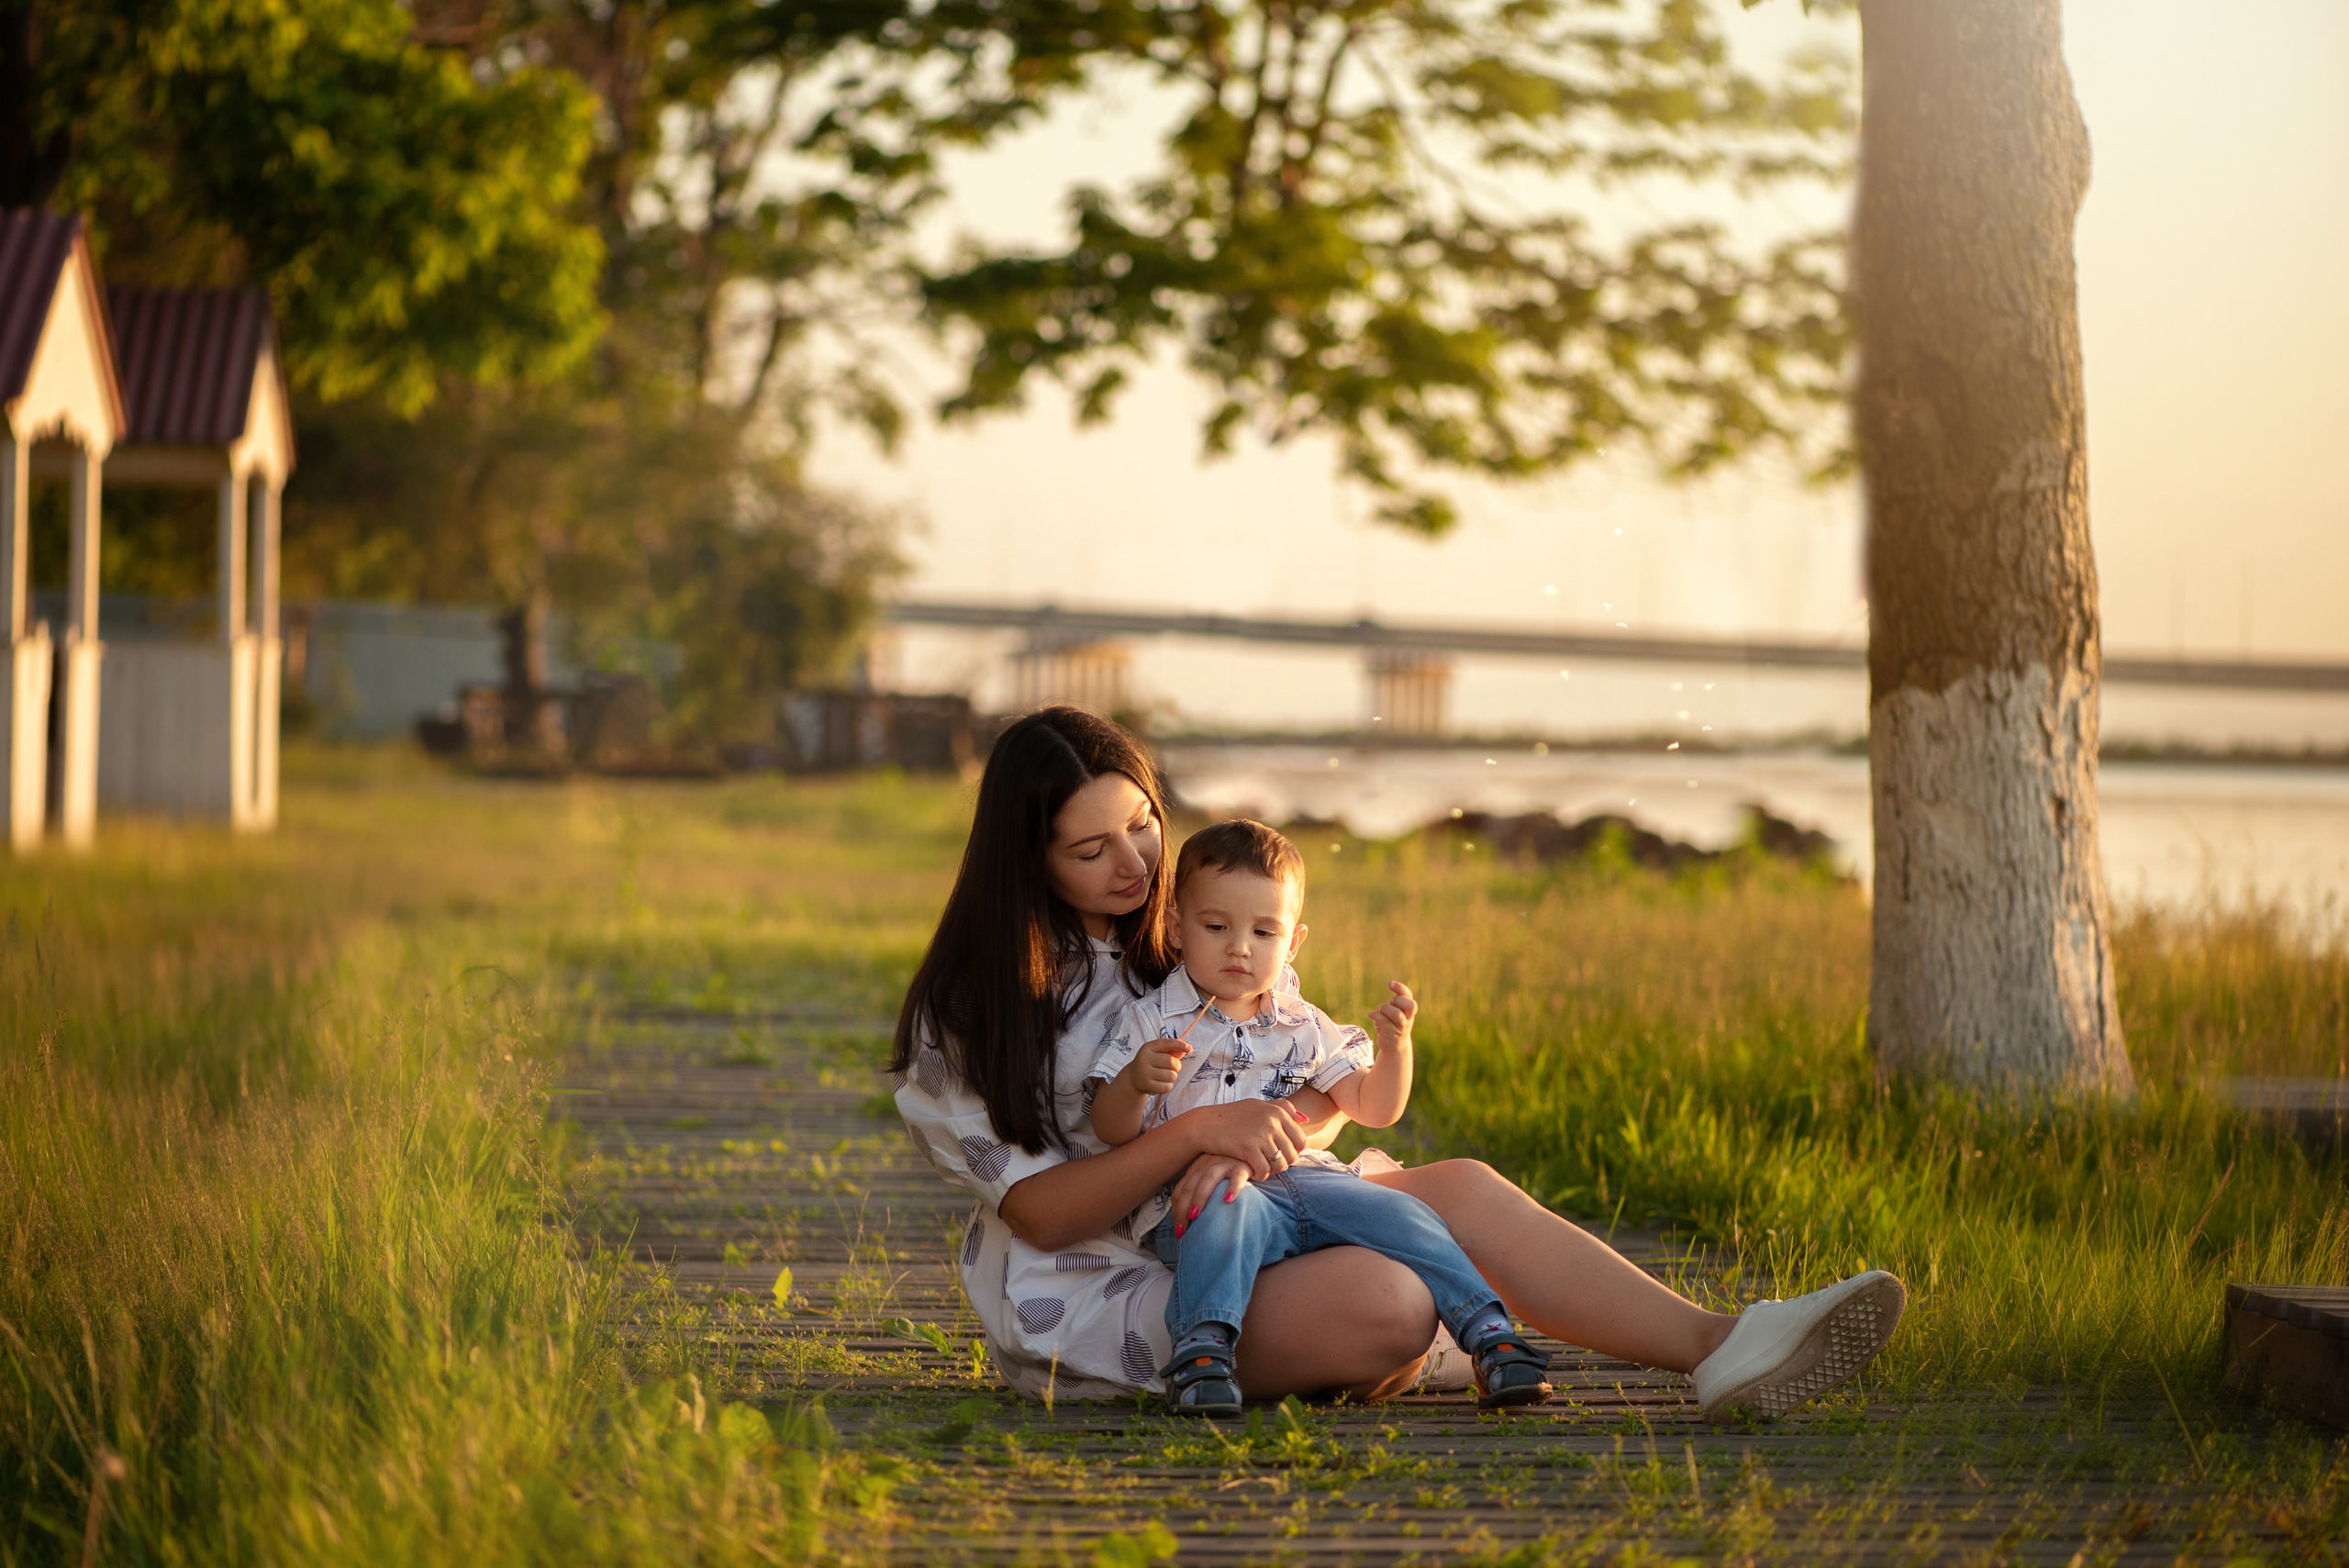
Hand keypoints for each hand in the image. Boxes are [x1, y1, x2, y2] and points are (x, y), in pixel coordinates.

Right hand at [1126, 1037, 1189, 1096]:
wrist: (1133, 1077)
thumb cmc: (1151, 1062)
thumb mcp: (1158, 1052)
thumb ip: (1172, 1050)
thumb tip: (1186, 1049)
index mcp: (1148, 1047)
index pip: (1166, 1044)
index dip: (1180, 1045)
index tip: (1189, 1049)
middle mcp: (1144, 1059)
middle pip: (1171, 1062)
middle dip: (1176, 1065)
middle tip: (1173, 1067)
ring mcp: (1145, 1073)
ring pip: (1171, 1076)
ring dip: (1172, 1076)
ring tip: (1165, 1075)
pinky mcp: (1147, 1086)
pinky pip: (1167, 1087)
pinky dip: (1168, 1085)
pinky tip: (1161, 1083)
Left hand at [1170, 1154, 1254, 1234]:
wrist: (1255, 1157)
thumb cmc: (1232, 1173)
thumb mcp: (1213, 1179)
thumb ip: (1201, 1190)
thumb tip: (1189, 1220)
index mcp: (1198, 1166)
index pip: (1181, 1188)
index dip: (1176, 1209)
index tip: (1177, 1229)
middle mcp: (1208, 1162)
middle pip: (1191, 1185)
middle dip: (1183, 1209)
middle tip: (1182, 1230)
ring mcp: (1225, 1162)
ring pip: (1209, 1178)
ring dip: (1200, 1197)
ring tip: (1194, 1216)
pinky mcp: (1242, 1165)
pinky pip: (1237, 1176)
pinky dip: (1232, 1188)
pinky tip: (1228, 1200)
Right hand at [1183, 1098, 1309, 1179]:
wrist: (1205, 1124)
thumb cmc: (1232, 1116)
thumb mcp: (1257, 1105)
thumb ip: (1282, 1108)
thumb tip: (1305, 1119)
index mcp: (1277, 1112)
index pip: (1301, 1139)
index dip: (1293, 1151)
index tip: (1280, 1155)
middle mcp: (1272, 1122)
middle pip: (1292, 1154)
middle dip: (1283, 1163)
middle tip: (1270, 1165)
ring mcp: (1261, 1135)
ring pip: (1280, 1165)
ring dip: (1272, 1171)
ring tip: (1262, 1169)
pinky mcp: (1248, 1149)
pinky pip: (1264, 1171)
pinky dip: (1261, 1176)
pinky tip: (1253, 1173)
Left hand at [1368, 980, 1417, 1046]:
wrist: (1395, 1047)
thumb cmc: (1394, 1025)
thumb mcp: (1395, 1013)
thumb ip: (1395, 1005)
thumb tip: (1385, 1000)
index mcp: (1408, 1010)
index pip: (1408, 996)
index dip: (1400, 988)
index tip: (1389, 984)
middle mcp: (1407, 1018)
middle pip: (1410, 1005)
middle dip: (1398, 1000)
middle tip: (1390, 1002)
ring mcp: (1400, 1026)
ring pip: (1397, 1014)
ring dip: (1385, 1009)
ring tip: (1379, 1010)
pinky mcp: (1390, 1033)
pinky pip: (1384, 1022)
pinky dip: (1375, 1015)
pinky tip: (1370, 1014)